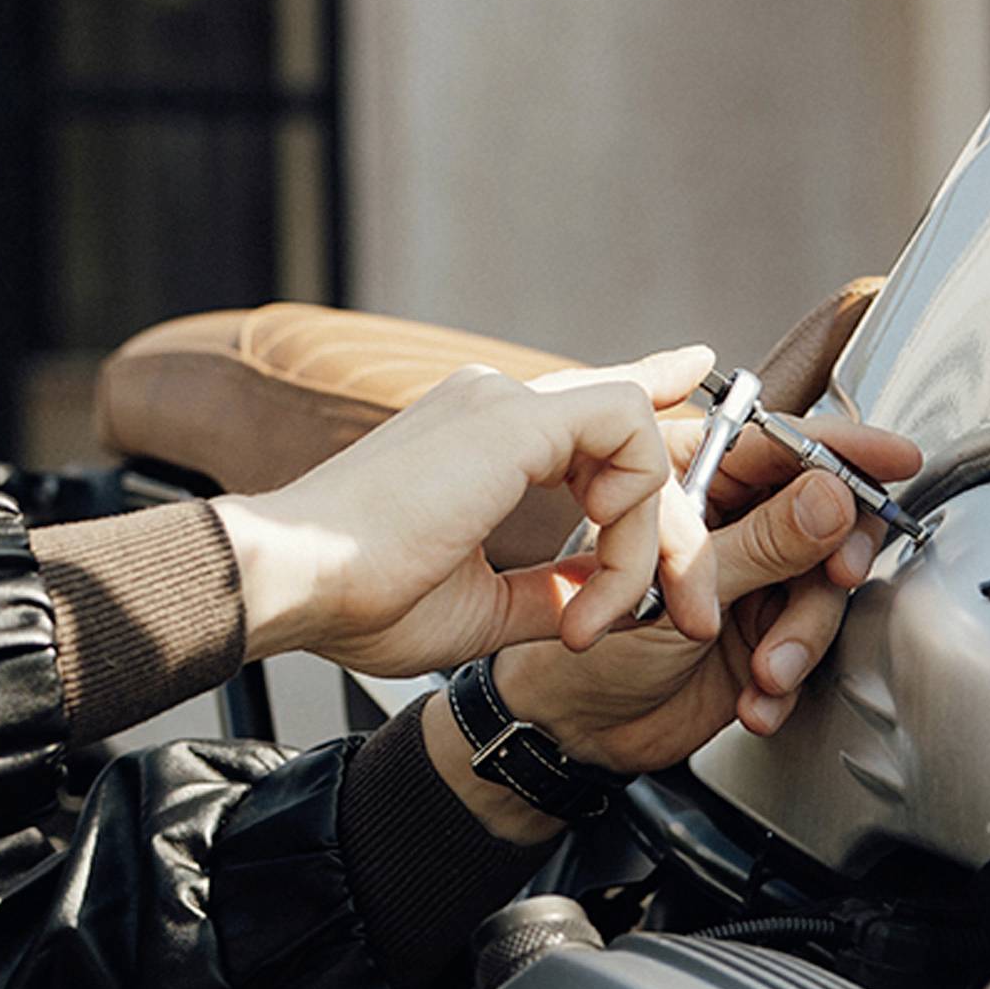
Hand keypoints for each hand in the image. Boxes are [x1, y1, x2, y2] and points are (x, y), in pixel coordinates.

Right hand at [209, 347, 716, 677]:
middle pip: (629, 435)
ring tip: (624, 613)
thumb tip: (600, 596)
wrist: (296, 581)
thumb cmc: (354, 598)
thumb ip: (548, 592)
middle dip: (676, 531)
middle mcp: (491, 405)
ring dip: (654, 538)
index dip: (647, 384)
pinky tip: (607, 572)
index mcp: (476, 438)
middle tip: (692, 614)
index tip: (693, 374)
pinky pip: (630, 439)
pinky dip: (635, 517)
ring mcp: (501, 402)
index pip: (584, 401)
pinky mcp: (513, 417)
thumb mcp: (479, 606)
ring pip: (639, 439)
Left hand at [427, 414, 922, 838]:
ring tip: (767, 666)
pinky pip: (805, 647)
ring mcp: (744, 584)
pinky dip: (789, 677)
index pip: (777, 446)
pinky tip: (757, 700)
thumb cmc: (572, 641)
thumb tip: (829, 494)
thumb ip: (760, 541)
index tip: (892, 457)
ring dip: (804, 631)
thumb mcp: (673, 585)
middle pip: (819, 515)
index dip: (839, 449)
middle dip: (833, 552)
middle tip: (836, 574)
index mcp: (687, 479)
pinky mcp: (754, 642)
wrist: (559, 732)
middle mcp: (723, 526)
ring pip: (820, 587)